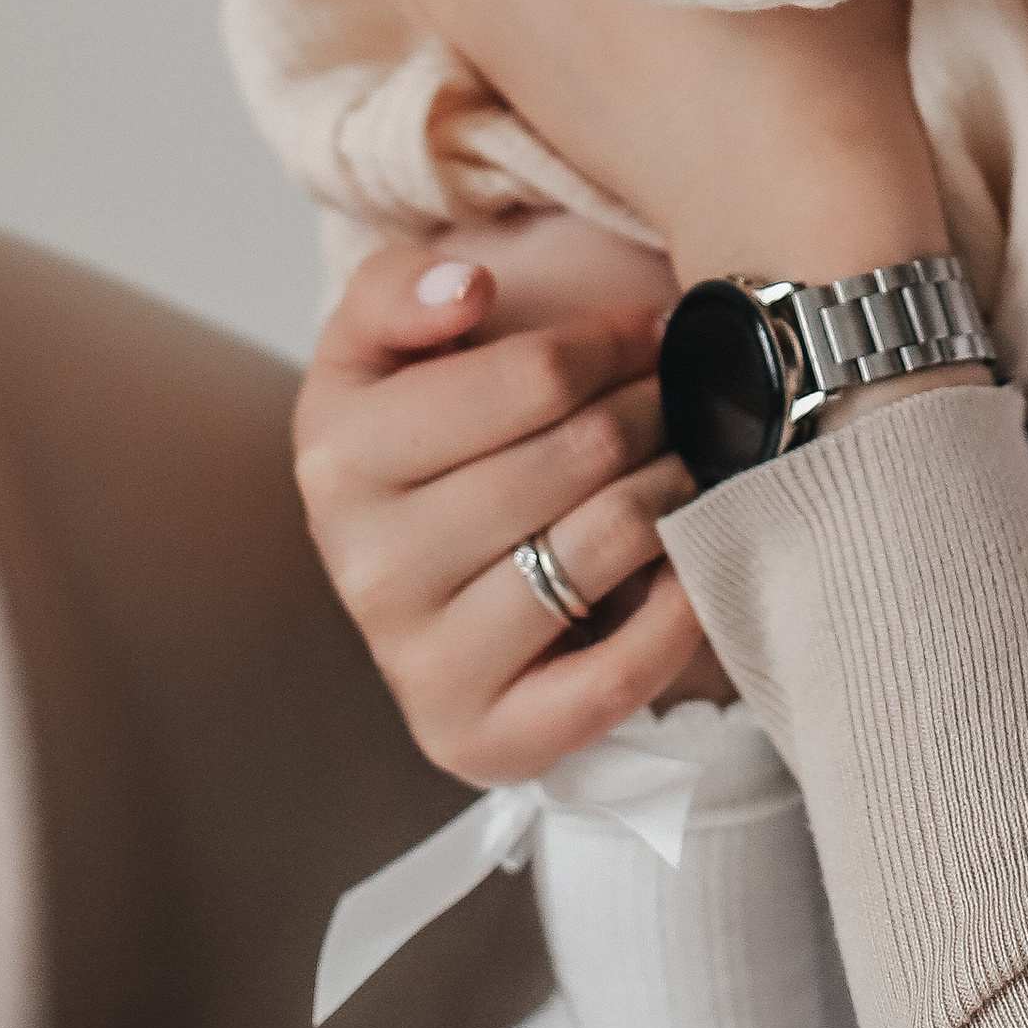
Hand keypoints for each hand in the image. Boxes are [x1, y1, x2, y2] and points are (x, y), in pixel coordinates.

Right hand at [293, 239, 707, 785]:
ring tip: (685, 463)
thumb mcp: (381, 345)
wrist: (420, 576)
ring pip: (601, 546)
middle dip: (653, 409)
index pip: (533, 377)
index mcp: (336, 453)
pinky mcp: (480, 738)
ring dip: (673, 489)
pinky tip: (691, 564)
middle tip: (683, 394)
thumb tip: (466, 289)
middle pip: (576, 456)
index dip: (612, 344)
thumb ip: (401, 289)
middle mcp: (366, 566)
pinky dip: (675, 615)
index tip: (651, 330)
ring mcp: (420, 662)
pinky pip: (613, 677)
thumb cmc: (426, 437)